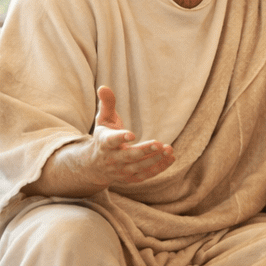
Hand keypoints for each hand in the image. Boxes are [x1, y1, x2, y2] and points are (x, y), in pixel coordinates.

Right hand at [26, 86, 175, 196]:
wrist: (94, 165)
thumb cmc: (103, 137)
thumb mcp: (103, 120)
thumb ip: (106, 104)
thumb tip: (103, 87)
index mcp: (104, 143)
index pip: (111, 141)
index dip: (120, 138)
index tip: (131, 134)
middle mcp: (112, 159)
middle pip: (128, 157)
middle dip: (143, 151)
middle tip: (158, 143)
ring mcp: (121, 171)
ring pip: (138, 168)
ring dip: (154, 160)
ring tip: (169, 149)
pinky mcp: (130, 178)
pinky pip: (146, 175)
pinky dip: (159, 168)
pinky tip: (171, 158)